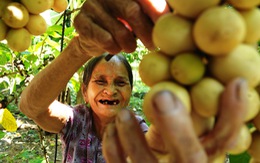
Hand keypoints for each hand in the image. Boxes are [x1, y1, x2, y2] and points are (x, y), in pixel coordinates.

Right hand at [73, 0, 169, 55]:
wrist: (93, 36)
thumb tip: (176, 18)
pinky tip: (115, 48)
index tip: (167, 25)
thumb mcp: (137, 15)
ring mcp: (91, 5)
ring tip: (130, 47)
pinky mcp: (80, 21)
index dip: (157, 9)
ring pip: (119, 30)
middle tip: (153, 46)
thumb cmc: (121, 24)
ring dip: (129, 44)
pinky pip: (105, 40)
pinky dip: (114, 48)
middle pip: (132, 11)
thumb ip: (152, 13)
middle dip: (146, 32)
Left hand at [102, 78, 246, 162]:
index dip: (231, 115)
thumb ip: (196, 122)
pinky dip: (112, 147)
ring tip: (123, 113)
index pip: (223, 141)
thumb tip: (208, 84)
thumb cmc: (179, 154)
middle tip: (163, 95)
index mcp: (204, 160)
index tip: (234, 84)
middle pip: (190, 158)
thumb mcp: (193, 142)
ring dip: (132, 136)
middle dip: (177, 126)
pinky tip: (111, 129)